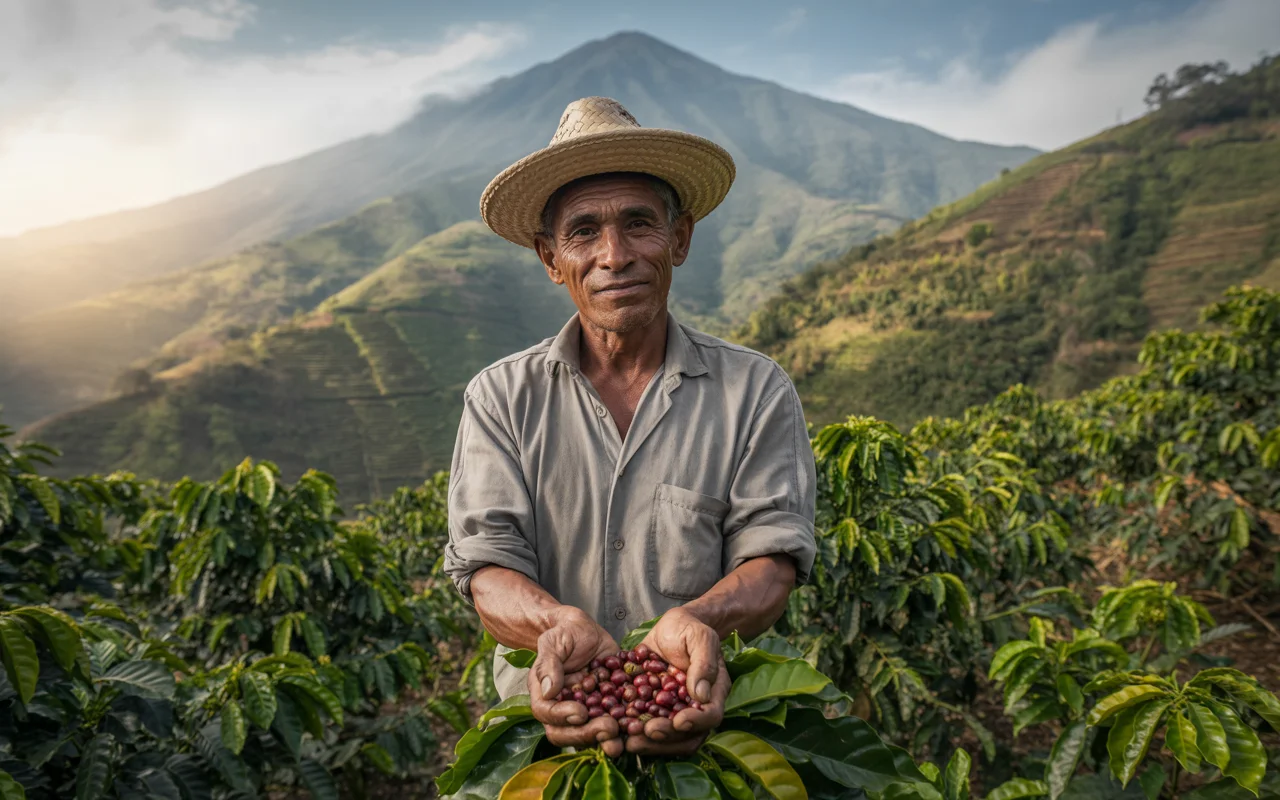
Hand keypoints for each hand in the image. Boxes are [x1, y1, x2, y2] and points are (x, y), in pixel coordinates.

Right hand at [527, 607, 623, 757]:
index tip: (580, 712)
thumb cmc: (564, 634)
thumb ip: (549, 665)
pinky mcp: (608, 707)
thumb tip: (550, 692)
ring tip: (623, 735)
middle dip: (588, 734)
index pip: (547, 714)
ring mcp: (587, 711)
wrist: (586, 630)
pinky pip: (616, 721)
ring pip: (592, 733)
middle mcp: (564, 709)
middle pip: (569, 732)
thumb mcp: (553, 642)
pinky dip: (626, 725)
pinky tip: (639, 723)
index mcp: (546, 696)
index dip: (562, 717)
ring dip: (608, 738)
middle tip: (608, 728)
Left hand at [626, 607, 728, 753]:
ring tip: (628, 737)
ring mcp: (673, 711)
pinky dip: (632, 729)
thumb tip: (700, 694)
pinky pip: (645, 725)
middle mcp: (694, 708)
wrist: (670, 627)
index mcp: (712, 692)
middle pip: (687, 735)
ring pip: (666, 737)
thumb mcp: (700, 637)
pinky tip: (617, 726)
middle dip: (666, 738)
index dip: (696, 722)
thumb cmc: (689, 629)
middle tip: (645, 732)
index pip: (710, 715)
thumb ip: (704, 663)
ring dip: (649, 741)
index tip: (678, 721)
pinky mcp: (653, 709)